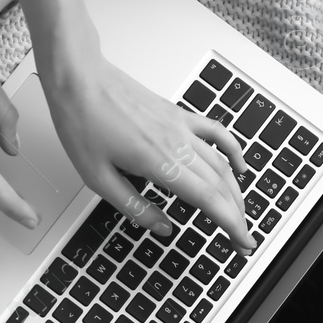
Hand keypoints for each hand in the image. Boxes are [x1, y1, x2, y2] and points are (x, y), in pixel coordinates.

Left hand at [41, 26, 255, 250]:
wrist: (79, 79)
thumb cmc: (82, 123)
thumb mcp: (98, 179)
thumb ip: (135, 207)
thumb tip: (163, 227)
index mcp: (159, 163)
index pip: (209, 200)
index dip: (231, 225)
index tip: (243, 243)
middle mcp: (177, 144)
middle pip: (220, 186)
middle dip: (237, 216)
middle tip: (242, 239)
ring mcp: (181, 127)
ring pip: (221, 164)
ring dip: (236, 192)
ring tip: (239, 214)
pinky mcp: (177, 115)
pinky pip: (215, 132)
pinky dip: (233, 151)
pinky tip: (240, 166)